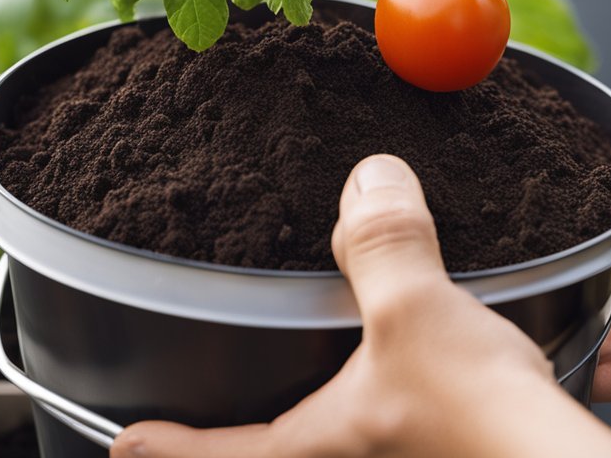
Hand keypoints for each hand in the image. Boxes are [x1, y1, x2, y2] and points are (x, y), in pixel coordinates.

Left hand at [114, 155, 610, 457]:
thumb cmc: (484, 427)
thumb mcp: (416, 317)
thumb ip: (382, 245)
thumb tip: (369, 180)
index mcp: (311, 450)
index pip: (211, 457)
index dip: (158, 444)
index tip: (126, 435)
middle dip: (228, 443)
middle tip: (196, 416)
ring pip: (318, 453)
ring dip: (296, 427)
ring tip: (293, 390)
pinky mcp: (430, 457)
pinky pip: (372, 442)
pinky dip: (357, 415)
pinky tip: (384, 383)